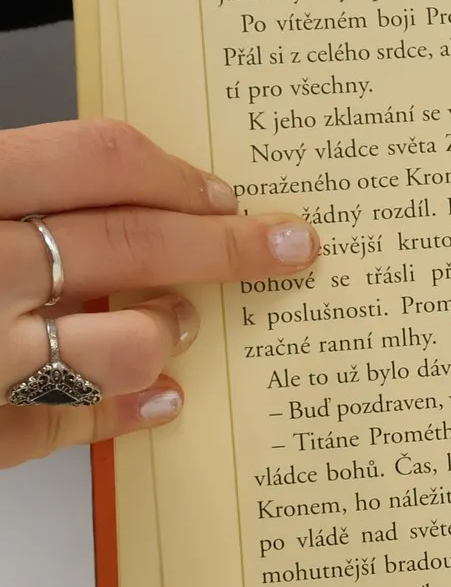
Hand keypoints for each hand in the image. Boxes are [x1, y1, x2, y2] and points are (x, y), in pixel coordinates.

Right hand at [0, 121, 320, 468]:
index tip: (226, 195)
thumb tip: (129, 207)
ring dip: (167, 333)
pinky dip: (125, 412)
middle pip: (132, 245)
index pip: (101, 163)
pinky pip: (73, 423)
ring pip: (124, 345)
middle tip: (290, 250)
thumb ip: (26, 204)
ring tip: (180, 327)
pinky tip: (163, 400)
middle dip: (226, 249)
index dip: (176, 177)